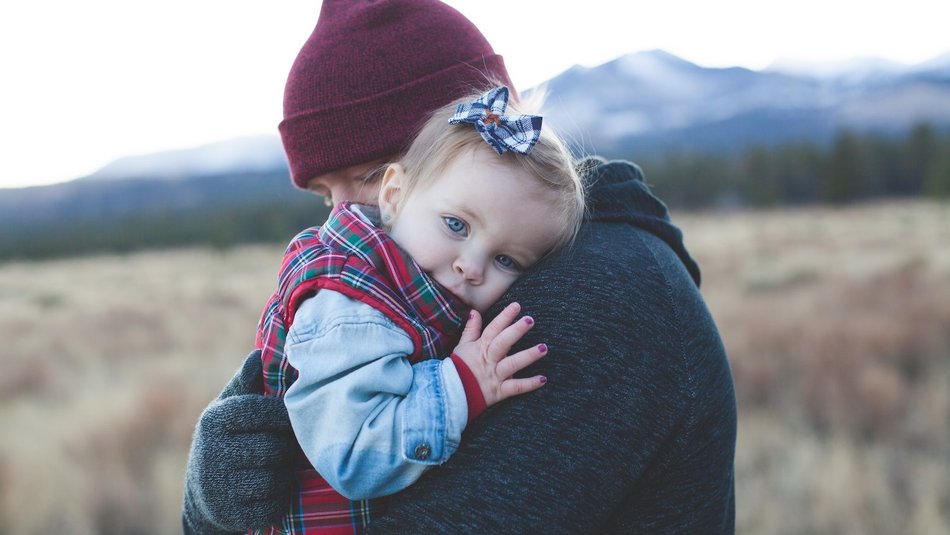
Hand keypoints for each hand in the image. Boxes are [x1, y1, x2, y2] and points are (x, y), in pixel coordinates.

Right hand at [182, 350, 294, 533]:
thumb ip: (248, 381)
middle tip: (285, 448)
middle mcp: (213, 451)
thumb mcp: (231, 407)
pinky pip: (273, 505)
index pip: (267, 412)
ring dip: (285, 475)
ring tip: (278, 468)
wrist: (204, 491)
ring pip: (277, 478)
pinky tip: (270, 490)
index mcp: (216, 418)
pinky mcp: (230, 514)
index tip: (288, 421)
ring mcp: (219, 486)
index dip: (285, 417)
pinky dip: (279, 499)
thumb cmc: (228, 437)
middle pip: (276, 448)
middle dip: (287, 449)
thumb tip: (259, 354)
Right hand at [452, 302, 547, 407]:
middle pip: (503, 343)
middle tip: (530, 320)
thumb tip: (474, 312)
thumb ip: (471, 329)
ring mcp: (495, 376)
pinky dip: (529, 384)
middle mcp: (489, 360)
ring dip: (528, 356)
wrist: (452, 394)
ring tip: (543, 348)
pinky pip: (516, 387)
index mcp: (481, 348)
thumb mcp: (462, 346)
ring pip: (512, 364)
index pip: (493, 329)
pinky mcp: (499, 391)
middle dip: (516, 331)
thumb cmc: (458, 368)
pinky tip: (543, 379)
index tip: (516, 306)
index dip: (504, 317)